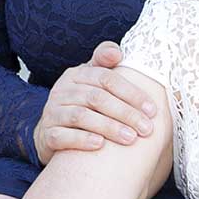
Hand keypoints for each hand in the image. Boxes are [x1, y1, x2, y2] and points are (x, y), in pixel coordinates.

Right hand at [32, 41, 156, 164]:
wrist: (52, 132)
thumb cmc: (83, 104)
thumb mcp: (93, 82)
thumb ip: (106, 64)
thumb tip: (117, 53)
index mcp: (77, 74)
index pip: (107, 78)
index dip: (131, 93)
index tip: (152, 110)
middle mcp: (62, 90)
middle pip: (96, 98)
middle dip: (125, 113)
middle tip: (146, 129)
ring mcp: (52, 112)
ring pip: (81, 116)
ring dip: (109, 127)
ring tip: (130, 139)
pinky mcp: (47, 134)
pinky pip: (62, 136)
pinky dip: (82, 140)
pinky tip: (100, 145)